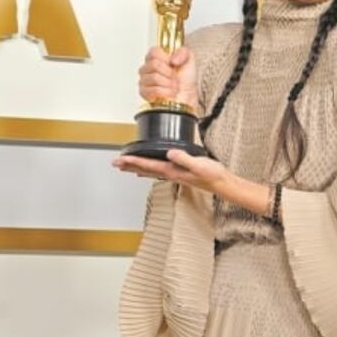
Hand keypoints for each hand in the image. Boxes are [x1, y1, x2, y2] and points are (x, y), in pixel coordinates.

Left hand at [112, 149, 228, 194]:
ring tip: (124, 166)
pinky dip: (147, 169)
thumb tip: (170, 153)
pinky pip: (157, 170)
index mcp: (173, 171)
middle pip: (145, 169)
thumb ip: (184, 159)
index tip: (121, 159)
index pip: (149, 165)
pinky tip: (145, 169)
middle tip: (115, 163)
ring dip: (136, 167)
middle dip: (129, 165)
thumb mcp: (199, 164)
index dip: (134, 161)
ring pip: (149, 170)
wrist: (221, 183)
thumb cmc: (212, 175)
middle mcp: (171, 173)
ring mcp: (174, 174)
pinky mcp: (179, 172)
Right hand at [139, 46, 197, 110]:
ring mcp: (144, 80)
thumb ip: (183, 52)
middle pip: (154, 64)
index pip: (153, 52)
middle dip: (170, 72)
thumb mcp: (189, 59)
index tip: (173, 64)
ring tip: (174, 86)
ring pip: (155, 77)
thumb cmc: (185, 78)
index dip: (165, 58)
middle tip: (175, 77)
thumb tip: (172, 59)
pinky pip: (155, 90)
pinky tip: (170, 93)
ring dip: (169, 83)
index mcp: (155, 57)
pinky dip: (166, 92)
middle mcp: (147, 67)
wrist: (187, 94)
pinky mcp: (144, 93)